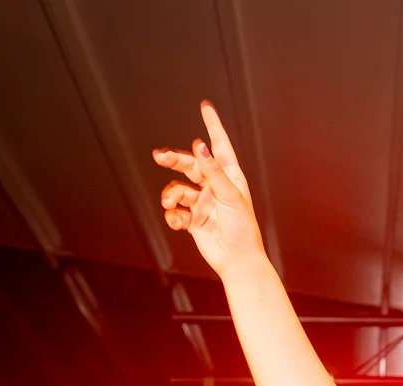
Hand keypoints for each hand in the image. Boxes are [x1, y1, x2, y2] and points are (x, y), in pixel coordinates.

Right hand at [154, 102, 265, 274]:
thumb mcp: (230, 196)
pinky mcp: (192, 220)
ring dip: (171, 194)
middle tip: (160, 156)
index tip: (205, 107)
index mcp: (230, 177)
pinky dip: (172, 216)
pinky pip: (175, 211)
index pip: (220, 146)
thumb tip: (201, 147)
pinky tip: (178, 222)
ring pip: (178, 188)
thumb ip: (214, 172)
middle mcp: (214, 187)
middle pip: (190, 165)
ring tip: (171, 204)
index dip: (213, 126)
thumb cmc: (243, 229)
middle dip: (174, 159)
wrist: (237, 261)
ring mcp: (202, 203)